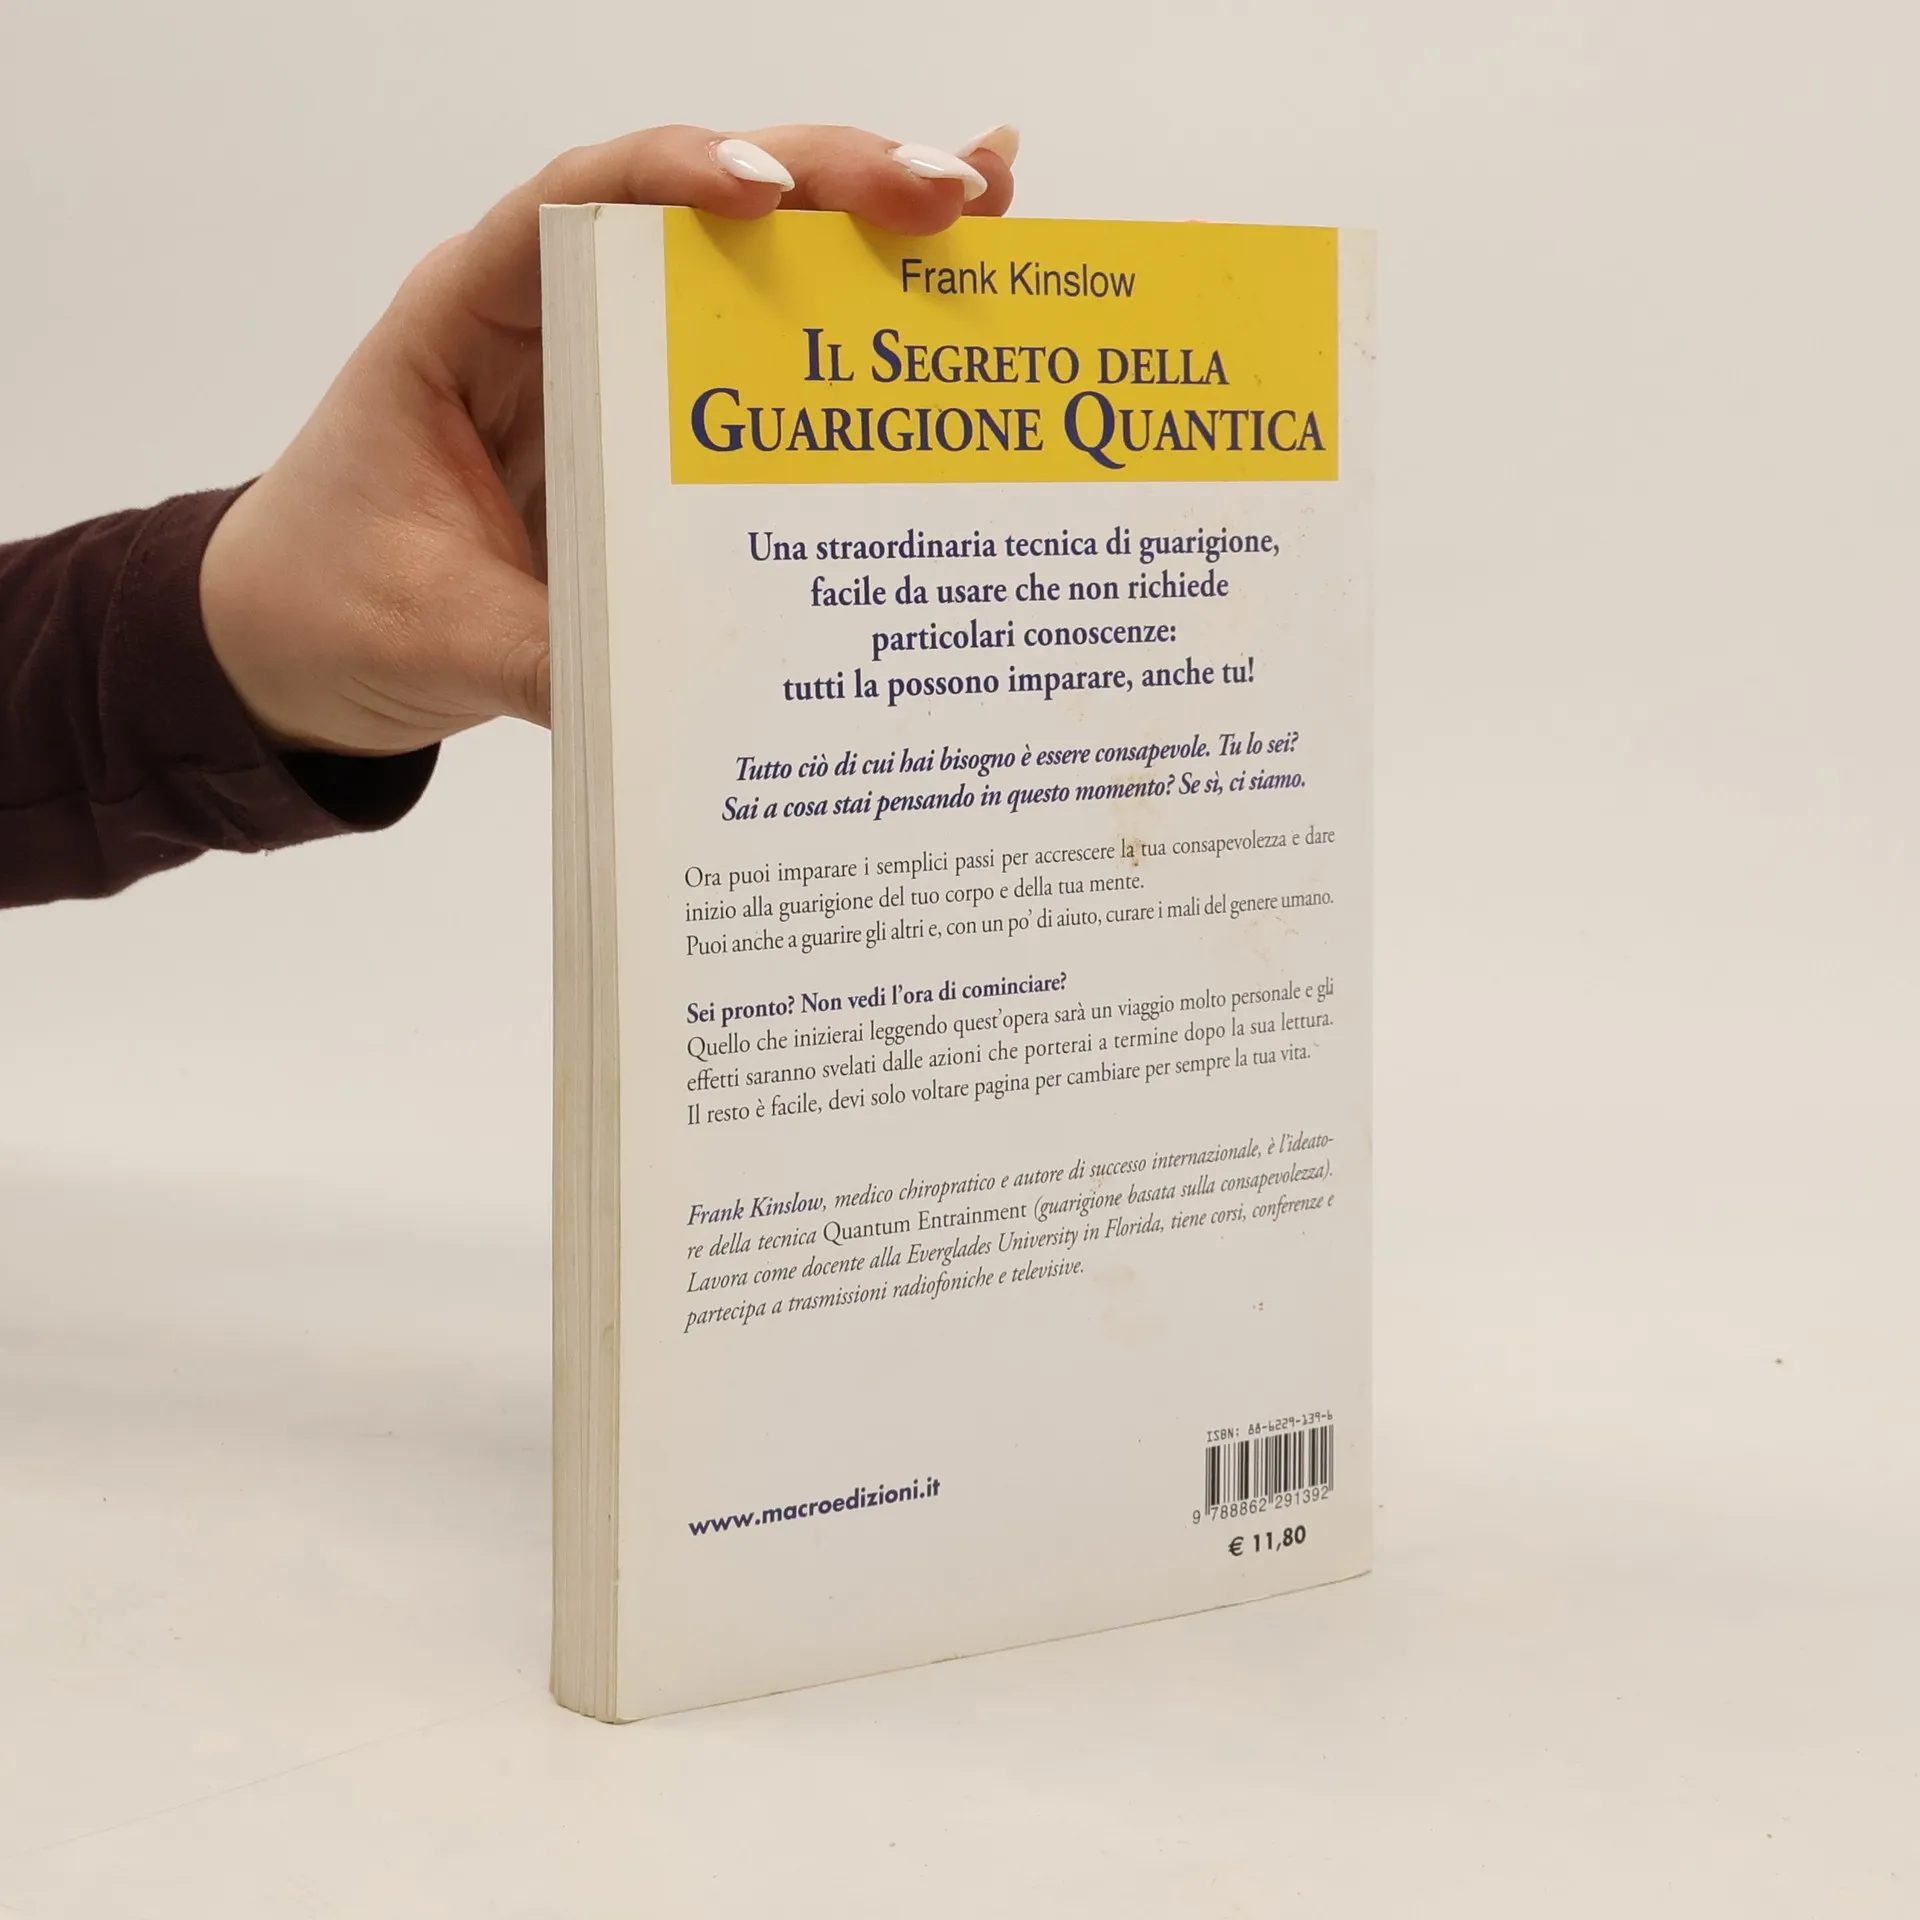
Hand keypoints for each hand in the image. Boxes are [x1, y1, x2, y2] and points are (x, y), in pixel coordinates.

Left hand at [199, 124, 1018, 754]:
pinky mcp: (657, 438)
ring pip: (747, 267)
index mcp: (467, 320)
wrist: (298, 647)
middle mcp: (552, 318)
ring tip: (992, 210)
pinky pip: (758, 370)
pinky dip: (846, 340)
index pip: (577, 203)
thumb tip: (681, 698)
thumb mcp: (433, 634)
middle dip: (832, 182)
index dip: (678, 176)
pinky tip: (940, 312)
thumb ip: (541, 654)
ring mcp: (615, 370)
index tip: (772, 192)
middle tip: (961, 190)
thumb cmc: (332, 606)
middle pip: (697, 207)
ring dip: (867, 236)